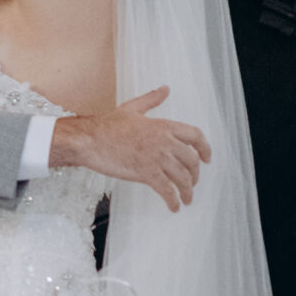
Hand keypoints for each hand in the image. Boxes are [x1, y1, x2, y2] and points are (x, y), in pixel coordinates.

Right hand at [52, 88, 211, 211]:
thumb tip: (165, 89)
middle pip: (192, 161)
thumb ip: (152, 100)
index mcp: (163, 125)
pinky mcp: (146, 173)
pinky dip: (173, 201)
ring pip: (182, 178)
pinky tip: (174, 206)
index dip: (205, 148)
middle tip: (192, 182)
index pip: (195, 136)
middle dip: (195, 174)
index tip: (206, 158)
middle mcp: (165, 142)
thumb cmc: (107, 124)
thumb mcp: (133, 108)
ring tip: (186, 199)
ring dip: (187, 191)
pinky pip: (167, 190)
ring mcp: (157, 158)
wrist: (89, 139)